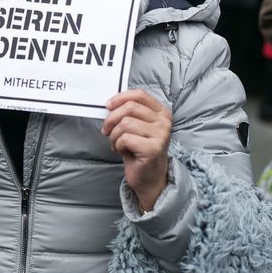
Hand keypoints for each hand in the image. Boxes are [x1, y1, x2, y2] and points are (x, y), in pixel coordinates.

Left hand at [101, 89, 171, 211]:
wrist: (149, 177)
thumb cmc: (139, 150)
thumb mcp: (137, 127)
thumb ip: (129, 113)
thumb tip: (110, 104)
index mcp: (161, 113)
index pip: (140, 95)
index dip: (120, 98)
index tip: (108, 106)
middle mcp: (164, 122)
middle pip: (130, 107)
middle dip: (112, 119)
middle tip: (107, 130)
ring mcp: (160, 135)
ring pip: (125, 123)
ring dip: (114, 135)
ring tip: (118, 144)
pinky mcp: (152, 149)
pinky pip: (125, 138)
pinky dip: (118, 145)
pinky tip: (123, 152)